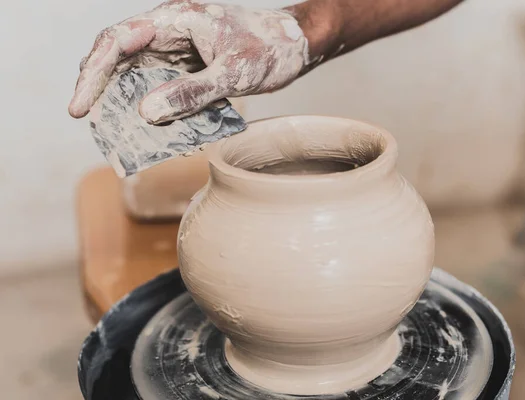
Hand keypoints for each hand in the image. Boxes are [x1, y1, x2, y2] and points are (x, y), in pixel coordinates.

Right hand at [69, 1, 308, 123]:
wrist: (294, 47)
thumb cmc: (269, 50)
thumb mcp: (233, 73)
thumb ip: (192, 92)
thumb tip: (147, 113)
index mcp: (176, 20)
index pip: (118, 40)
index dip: (93, 73)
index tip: (79, 106)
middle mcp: (170, 33)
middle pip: (118, 56)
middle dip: (99, 88)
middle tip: (87, 120)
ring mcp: (177, 51)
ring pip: (136, 74)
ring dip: (123, 101)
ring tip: (114, 131)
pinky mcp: (187, 68)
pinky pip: (160, 88)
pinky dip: (151, 108)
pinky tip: (149, 130)